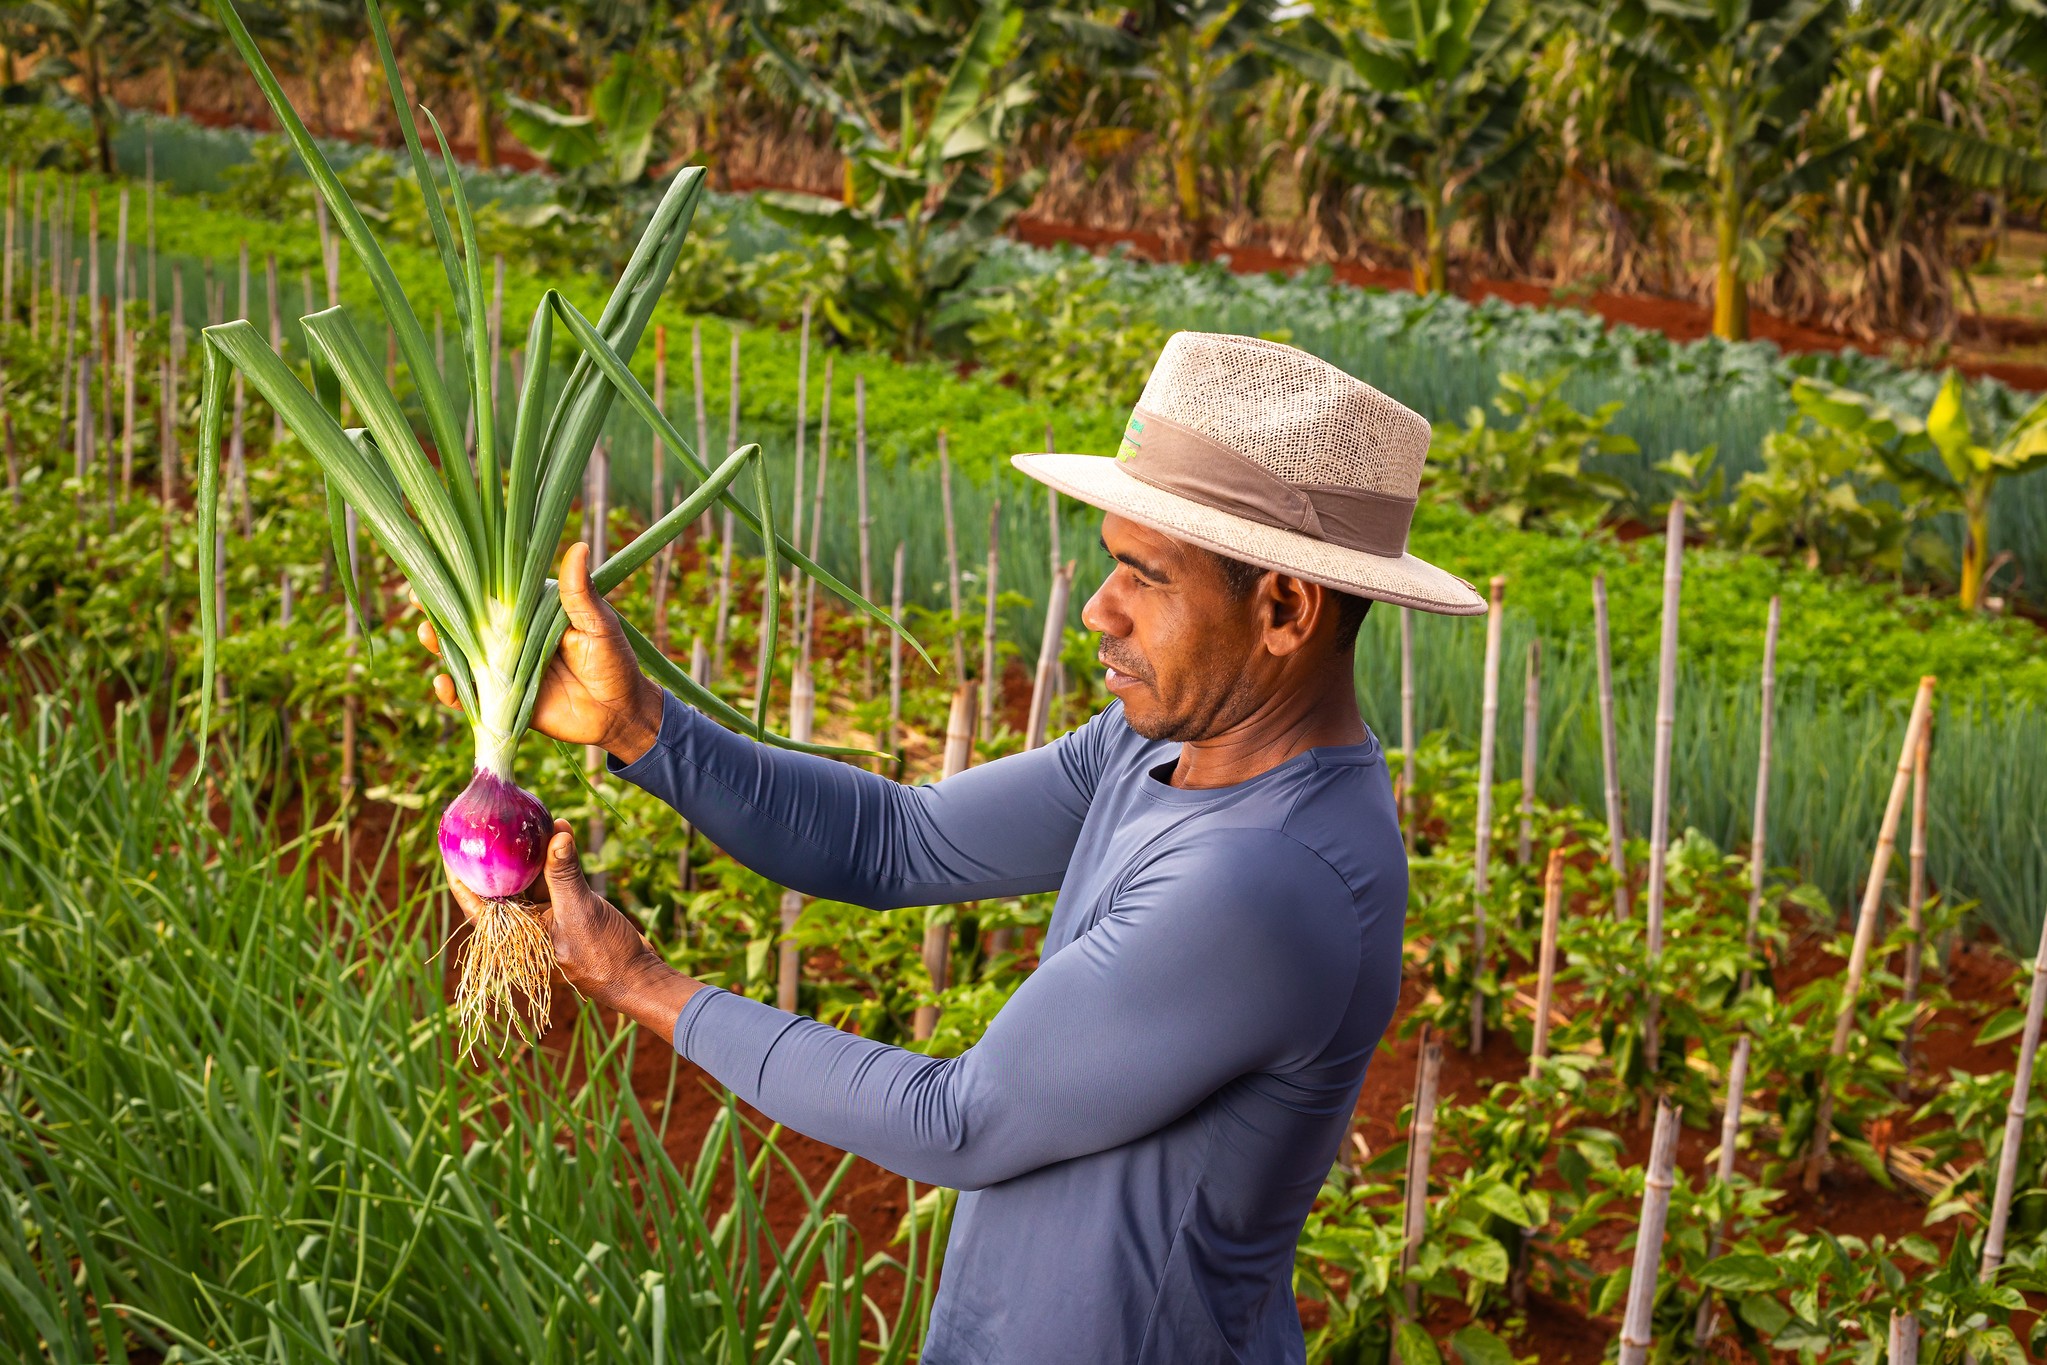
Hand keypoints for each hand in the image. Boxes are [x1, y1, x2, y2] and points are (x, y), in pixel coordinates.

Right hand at [420, 541, 665, 762]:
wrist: (620, 714)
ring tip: (427, 635)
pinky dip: (453, 693)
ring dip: (439, 646)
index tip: (439, 562)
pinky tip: (443, 684)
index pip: (492, 592)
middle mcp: (511, 639)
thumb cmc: (614, 662)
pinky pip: (470, 697)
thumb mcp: (598, 624)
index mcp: (531, 613)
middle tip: (418, 600)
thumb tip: (580, 546)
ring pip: (462, 656)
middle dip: (439, 611)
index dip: (465, 580)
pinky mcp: (501, 702)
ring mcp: (503, 670)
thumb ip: (580, 593)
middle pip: (468, 622)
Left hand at [445, 819, 700, 1036]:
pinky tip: (559, 833)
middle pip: (500, 887)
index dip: (461, 875)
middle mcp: (523, 928)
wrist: (636, 975)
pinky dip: (555, 860)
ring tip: (526, 820)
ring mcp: (543, 920)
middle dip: (498, 855)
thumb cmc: (602, 955)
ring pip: (528, 881)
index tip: (451, 846)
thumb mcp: (580, 911)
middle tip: (490, 823)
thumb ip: (564, 873)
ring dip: (532, 853)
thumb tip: (556, 834)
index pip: (476, 902)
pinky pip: (552, 883)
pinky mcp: (564, 913)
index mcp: (514, 937)